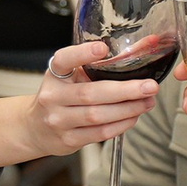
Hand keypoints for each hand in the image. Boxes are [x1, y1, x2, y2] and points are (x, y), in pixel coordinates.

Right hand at [33, 38, 160, 150]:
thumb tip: (147, 45)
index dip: (82, 54)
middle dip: (125, 90)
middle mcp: (53, 97)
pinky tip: (134, 116)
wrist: (36, 128)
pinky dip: (121, 125)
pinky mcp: (68, 140)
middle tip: (150, 86)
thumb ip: (101, 64)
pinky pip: (100, 133)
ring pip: (97, 116)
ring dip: (128, 109)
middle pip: (90, 94)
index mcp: (55, 74)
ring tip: (148, 102)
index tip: (103, 48)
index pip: (64, 60)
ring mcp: (59, 120)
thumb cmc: (63, 96)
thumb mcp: (72, 76)